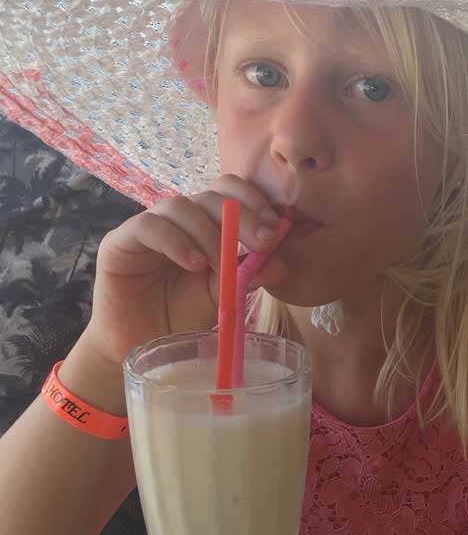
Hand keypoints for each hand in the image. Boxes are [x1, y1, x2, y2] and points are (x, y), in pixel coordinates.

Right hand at [84, 175, 287, 368]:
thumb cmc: (182, 315)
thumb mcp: (224, 294)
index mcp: (205, 222)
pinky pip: (148, 226)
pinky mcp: (119, 241)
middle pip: (210, 195)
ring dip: (208, 234)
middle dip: (241, 217)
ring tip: (219, 266)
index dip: (254, 201)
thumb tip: (281, 264)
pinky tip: (193, 263)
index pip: (229, 191)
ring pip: (181, 206)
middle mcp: (178, 218)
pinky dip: (175, 241)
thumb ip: (248, 276)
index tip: (274, 231)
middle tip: (261, 243)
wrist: (143, 343)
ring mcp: (148, 225)